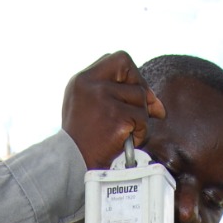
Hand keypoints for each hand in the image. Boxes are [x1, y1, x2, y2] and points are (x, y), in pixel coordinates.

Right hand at [62, 51, 164, 169]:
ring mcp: (105, 99)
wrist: (71, 163)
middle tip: (149, 109)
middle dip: (143, 92)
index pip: (118, 59)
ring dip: (141, 118)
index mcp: (82, 79)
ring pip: (140, 99)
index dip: (133, 73)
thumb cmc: (80, 140)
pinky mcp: (117, 117)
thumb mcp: (85, 107)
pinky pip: (142, 119)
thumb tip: (151, 96)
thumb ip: (109, 93)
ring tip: (128, 133)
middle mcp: (92, 84)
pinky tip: (127, 141)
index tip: (136, 89)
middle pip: (133, 75)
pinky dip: (140, 133)